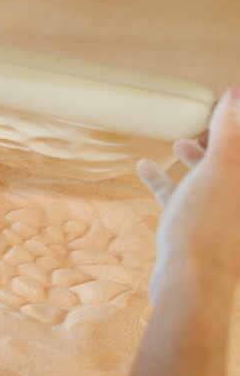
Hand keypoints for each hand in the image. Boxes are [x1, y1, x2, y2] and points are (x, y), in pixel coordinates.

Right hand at [137, 86, 239, 298]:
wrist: (192, 282)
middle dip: (222, 138)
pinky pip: (186, 197)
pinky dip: (169, 181)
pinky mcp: (201, 229)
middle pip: (235, 159)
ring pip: (213, 177)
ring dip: (196, 158)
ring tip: (178, 143)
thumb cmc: (210, 225)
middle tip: (205, 120)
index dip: (236, 120)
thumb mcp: (222, 167)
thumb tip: (235, 93)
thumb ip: (231, 130)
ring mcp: (225, 215)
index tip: (226, 101)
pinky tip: (145, 168)